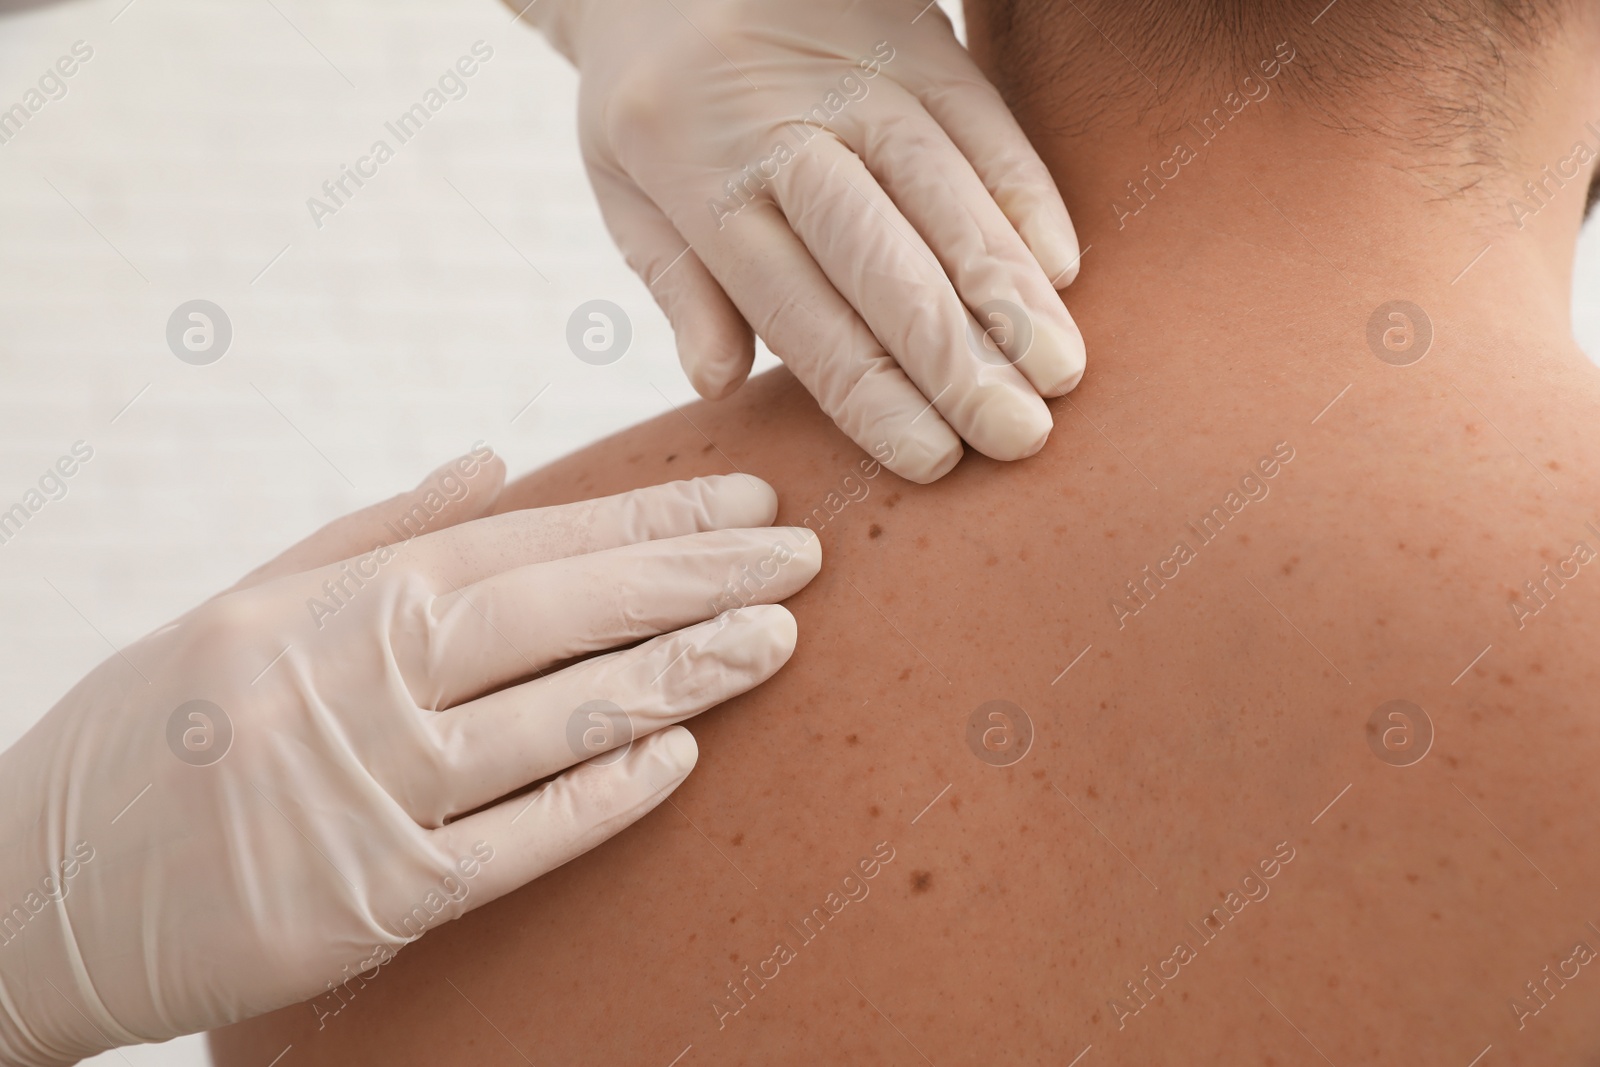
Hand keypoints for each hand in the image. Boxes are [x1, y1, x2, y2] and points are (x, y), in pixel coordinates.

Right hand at [0, 448, 819, 1064]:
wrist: (28, 888)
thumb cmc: (149, 731)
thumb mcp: (247, 600)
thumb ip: (380, 528)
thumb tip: (499, 463)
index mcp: (330, 601)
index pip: (526, 542)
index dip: (647, 516)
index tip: (743, 501)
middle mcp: (352, 683)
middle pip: (558, 613)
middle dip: (691, 577)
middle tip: (800, 557)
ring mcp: (365, 793)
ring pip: (555, 719)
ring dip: (678, 674)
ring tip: (775, 638)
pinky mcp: (369, 900)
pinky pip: (515, 842)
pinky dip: (600, 796)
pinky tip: (681, 755)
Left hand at [521, 0, 1084, 481]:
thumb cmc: (647, 92)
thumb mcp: (620, 186)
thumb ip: (676, 283)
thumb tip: (717, 386)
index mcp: (700, 179)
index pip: (799, 312)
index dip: (870, 393)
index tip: (931, 460)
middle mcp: (783, 127)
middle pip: (881, 259)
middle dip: (954, 358)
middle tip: (1018, 437)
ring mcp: (854, 74)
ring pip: (944, 192)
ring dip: (1008, 290)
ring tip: (1058, 372)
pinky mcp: (913, 35)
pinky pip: (981, 118)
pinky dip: (1025, 193)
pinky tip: (1062, 269)